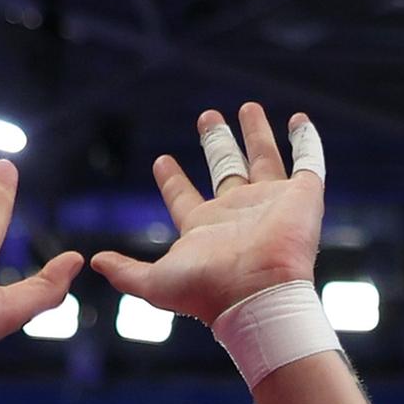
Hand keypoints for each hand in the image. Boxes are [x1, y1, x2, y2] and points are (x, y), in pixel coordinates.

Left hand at [89, 105, 326, 325]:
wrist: (258, 296)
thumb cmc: (209, 291)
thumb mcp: (156, 282)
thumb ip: (127, 272)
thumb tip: (95, 261)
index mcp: (205, 228)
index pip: (184, 197)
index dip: (172, 180)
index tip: (161, 161)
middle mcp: (238, 212)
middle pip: (226, 170)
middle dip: (216, 143)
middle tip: (207, 117)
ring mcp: (271, 203)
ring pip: (264, 159)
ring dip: (256, 134)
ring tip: (247, 108)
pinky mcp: (302, 198)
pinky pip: (308, 163)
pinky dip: (306, 142)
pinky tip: (300, 121)